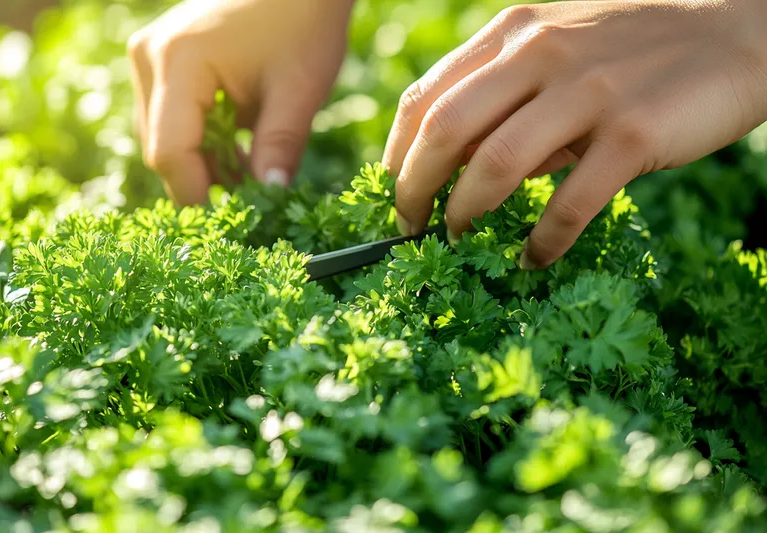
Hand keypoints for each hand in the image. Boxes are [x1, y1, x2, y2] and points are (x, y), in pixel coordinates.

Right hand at [128, 0, 354, 204]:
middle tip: (251, 198)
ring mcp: (150, 56)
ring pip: (164, 136)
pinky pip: (171, 117)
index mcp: (178, 62)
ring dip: (205, 163)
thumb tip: (270, 200)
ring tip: (253, 171)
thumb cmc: (303, 21)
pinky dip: (203, 141)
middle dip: (204, 181)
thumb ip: (280, 148)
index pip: (169, 152)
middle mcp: (150, 57)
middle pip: (162, 148)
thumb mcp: (298, 91)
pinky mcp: (162, 60)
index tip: (233, 221)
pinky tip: (240, 148)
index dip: (197, 194)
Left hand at [382, 0, 766, 269]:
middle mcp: (540, 54)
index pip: (425, 98)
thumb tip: (457, 166)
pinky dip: (543, 241)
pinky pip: (569, 202)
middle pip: (445, 132)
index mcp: (512, 34)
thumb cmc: (632, 51)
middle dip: (414, 191)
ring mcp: (588, 92)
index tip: (393, 194)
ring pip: (496, 166)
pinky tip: (534, 258)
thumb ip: (506, 98)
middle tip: (411, 228)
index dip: (396, 155)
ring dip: (466, 216)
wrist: (734, 32)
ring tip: (461, 241)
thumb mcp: (557, 50)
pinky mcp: (633, 132)